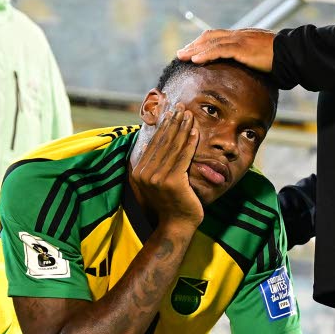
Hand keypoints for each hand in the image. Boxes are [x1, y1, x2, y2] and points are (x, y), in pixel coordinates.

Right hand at [131, 107, 202, 229]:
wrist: (175, 226)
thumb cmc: (171, 204)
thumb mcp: (158, 181)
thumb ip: (154, 165)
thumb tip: (150, 143)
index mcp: (139, 172)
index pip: (154, 144)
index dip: (164, 126)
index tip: (171, 112)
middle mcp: (145, 173)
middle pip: (163, 142)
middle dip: (173, 123)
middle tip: (181, 107)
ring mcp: (157, 178)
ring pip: (173, 147)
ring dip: (182, 128)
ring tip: (189, 115)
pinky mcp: (172, 181)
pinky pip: (183, 157)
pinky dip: (190, 143)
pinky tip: (195, 131)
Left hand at [176, 28, 274, 71]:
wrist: (292, 54)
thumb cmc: (281, 59)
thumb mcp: (262, 59)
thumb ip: (252, 62)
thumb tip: (248, 74)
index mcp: (243, 36)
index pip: (218, 36)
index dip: (203, 43)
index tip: (192, 51)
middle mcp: (239, 35)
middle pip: (210, 37)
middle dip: (194, 45)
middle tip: (181, 54)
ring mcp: (240, 40)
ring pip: (211, 42)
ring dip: (194, 50)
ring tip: (182, 57)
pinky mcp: (242, 48)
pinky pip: (219, 50)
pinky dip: (205, 54)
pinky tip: (195, 60)